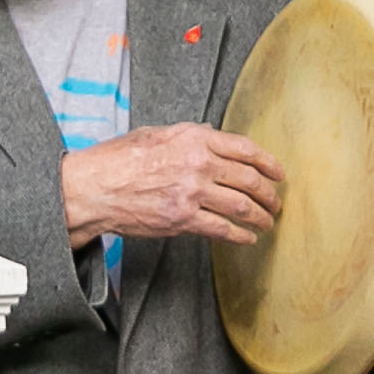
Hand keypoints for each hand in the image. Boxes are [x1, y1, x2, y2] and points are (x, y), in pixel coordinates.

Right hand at [60, 123, 284, 245]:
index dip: (268, 163)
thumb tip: (212, 137)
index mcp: (194, 139)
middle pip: (250, 180)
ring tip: (268, 222)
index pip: (245, 149)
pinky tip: (248, 238)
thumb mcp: (156, 134)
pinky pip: (222, 229)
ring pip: (242, 206)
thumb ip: (189, 136)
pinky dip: (240, 236)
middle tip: (276, 202)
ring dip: (261, 217)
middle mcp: (198, 164)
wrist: (94, 188)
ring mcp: (192, 193)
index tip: (279, 173)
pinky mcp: (183, 219)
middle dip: (270, 194)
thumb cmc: (118, 160)